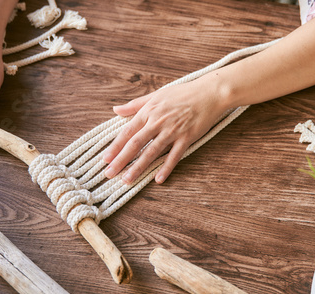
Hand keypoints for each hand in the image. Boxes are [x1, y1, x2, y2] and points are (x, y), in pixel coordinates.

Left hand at [103, 72, 230, 183]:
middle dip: (121, 160)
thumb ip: (135, 105)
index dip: (115, 146)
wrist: (209, 92)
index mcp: (148, 111)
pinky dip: (166, 168)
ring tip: (127, 180)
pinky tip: (158, 179)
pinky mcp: (187, 137)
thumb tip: (116, 109)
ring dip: (138, 167)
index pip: (127, 132)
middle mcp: (158, 122)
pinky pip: (174, 155)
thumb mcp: (156, 95)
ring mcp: (173, 130)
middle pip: (135, 144)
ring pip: (152, 152)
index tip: (105, 159)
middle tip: (109, 174)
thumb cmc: (182, 93)